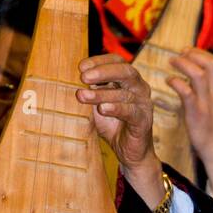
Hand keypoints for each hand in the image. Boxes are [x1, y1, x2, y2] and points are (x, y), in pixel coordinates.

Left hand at [76, 55, 164, 210]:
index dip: (100, 61)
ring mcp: (144, 104)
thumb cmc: (112, 124)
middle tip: (83, 77)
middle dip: (103, 72)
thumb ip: (89, 91)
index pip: (117, 61)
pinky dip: (116, 109)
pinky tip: (102, 109)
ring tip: (82, 95)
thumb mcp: (96, 105)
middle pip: (125, 72)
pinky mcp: (144, 121)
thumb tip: (68, 79)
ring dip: (101, 93)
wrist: (128, 152)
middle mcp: (139, 88)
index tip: (81, 67)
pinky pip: (131, 112)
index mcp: (128, 80)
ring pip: (124, 93)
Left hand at [167, 49, 212, 186]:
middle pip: (211, 63)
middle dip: (194, 53)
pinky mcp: (197, 112)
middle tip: (180, 52)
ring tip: (172, 62)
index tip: (188, 51)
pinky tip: (169, 81)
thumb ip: (211, 88)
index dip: (201, 53)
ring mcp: (208, 102)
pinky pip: (186, 91)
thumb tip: (197, 75)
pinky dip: (176, 82)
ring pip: (199, 74)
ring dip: (183, 64)